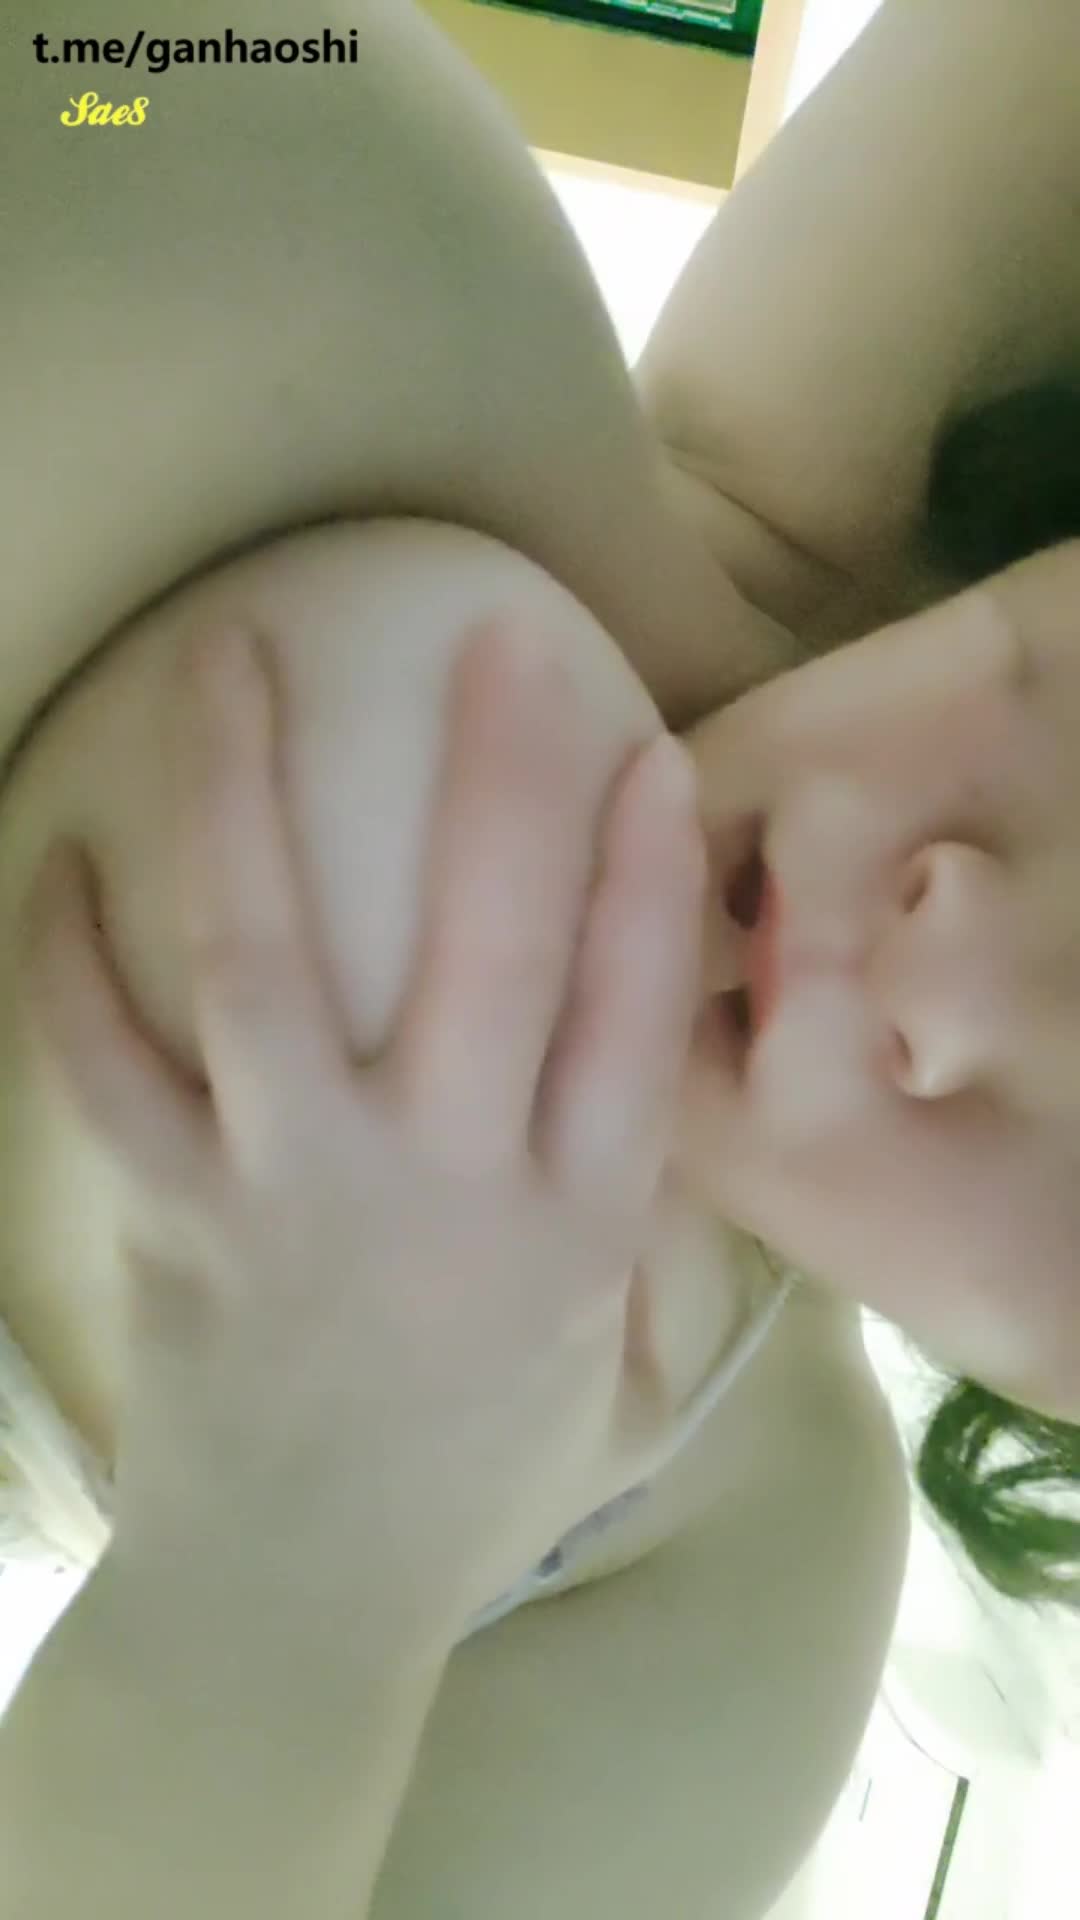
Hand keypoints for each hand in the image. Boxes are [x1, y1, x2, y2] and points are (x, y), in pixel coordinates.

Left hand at [22, 619, 705, 1644]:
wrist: (298, 1606)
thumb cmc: (469, 1486)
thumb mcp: (613, 1382)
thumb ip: (651, 1245)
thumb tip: (655, 1105)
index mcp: (573, 1225)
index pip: (627, 1017)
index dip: (645, 877)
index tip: (647, 754)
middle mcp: (447, 1187)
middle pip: (489, 950)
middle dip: (500, 778)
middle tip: (494, 634)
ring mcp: (297, 1190)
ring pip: (266, 958)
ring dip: (246, 793)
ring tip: (230, 656)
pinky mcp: (176, 1213)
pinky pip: (105, 1064)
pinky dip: (71, 961)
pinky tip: (60, 859)